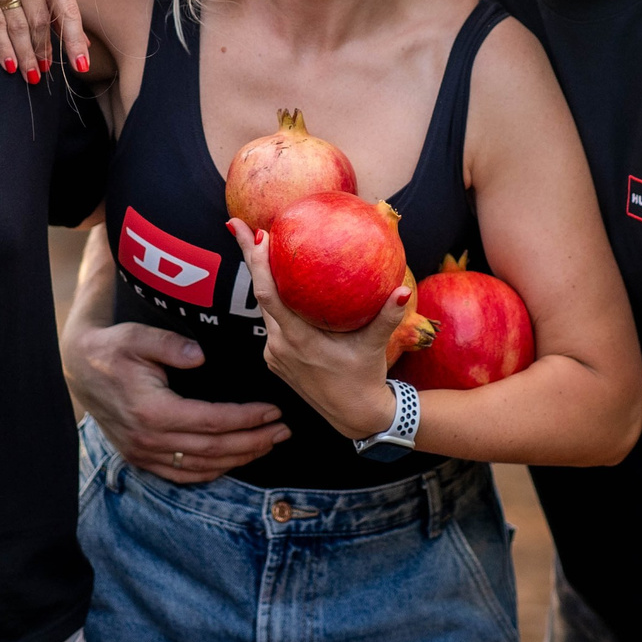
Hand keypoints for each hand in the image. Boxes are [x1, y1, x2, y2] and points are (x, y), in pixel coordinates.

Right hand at [0, 0, 91, 79]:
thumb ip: (59, 0)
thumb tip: (83, 42)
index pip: (67, 7)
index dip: (75, 38)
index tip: (82, 65)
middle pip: (41, 19)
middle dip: (45, 50)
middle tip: (47, 72)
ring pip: (18, 25)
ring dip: (26, 54)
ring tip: (31, 76)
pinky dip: (2, 47)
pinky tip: (9, 65)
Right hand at [65, 318, 289, 483]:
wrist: (78, 368)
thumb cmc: (113, 348)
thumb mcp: (138, 336)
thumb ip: (169, 345)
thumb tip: (201, 355)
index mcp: (152, 411)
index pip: (212, 421)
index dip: (246, 418)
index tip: (274, 410)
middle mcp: (149, 439)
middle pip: (214, 449)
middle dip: (254, 441)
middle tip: (284, 431)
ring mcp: (143, 453)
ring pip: (202, 466)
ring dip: (240, 458)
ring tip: (269, 443)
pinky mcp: (140, 458)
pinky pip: (183, 474)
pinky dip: (214, 471)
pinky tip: (235, 459)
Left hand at [226, 218, 411, 440]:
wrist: (355, 417)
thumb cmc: (365, 378)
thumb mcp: (375, 346)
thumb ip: (387, 317)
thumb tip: (402, 290)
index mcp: (297, 340)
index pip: (269, 294)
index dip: (258, 264)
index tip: (255, 235)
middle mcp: (279, 346)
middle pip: (259, 294)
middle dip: (249, 258)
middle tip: (238, 225)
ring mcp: (274, 354)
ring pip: (264, 307)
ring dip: (260, 278)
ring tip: (255, 245)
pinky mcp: (275, 359)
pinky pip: (271, 323)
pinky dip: (272, 301)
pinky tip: (278, 282)